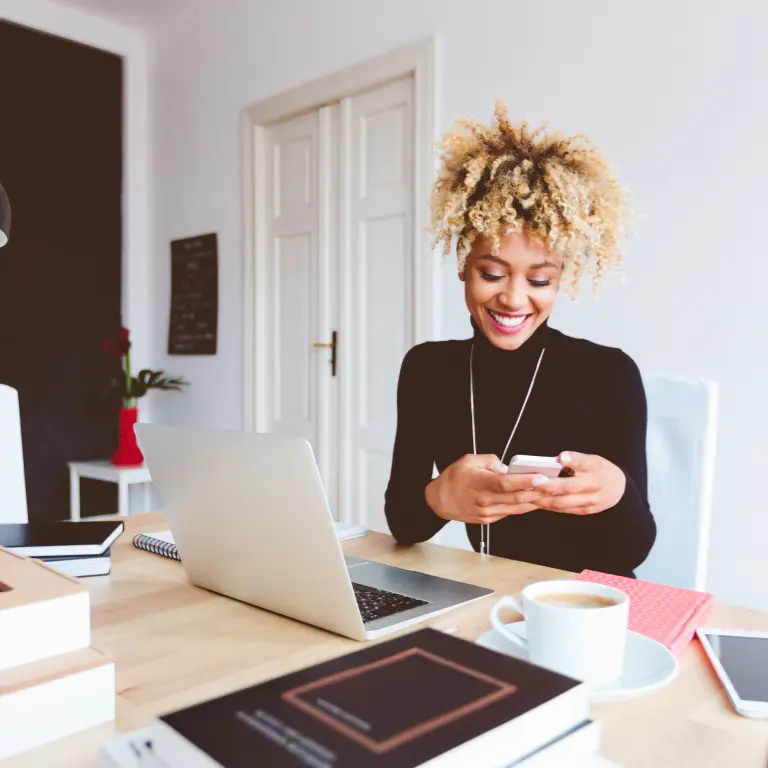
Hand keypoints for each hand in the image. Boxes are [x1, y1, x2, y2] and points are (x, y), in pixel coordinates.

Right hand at [425, 454, 545, 524]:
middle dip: (538, 492)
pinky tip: (534, 500)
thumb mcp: (469, 460)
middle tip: (555, 486)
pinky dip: (523, 506)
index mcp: (480, 484)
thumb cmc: (453, 478)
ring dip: (535, 501)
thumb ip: (491, 461)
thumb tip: (508, 468)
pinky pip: (511, 512)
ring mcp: (488, 513)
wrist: (438, 501)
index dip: (525, 481)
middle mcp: (485, 501)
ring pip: (517, 508)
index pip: (506, 483)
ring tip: (551, 494)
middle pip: (516, 498)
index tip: (541, 478)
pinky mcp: (489, 520)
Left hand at [531, 451, 626, 514]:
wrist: (619, 490)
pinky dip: (549, 506)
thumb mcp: (593, 460)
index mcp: (595, 471)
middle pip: (566, 489)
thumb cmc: (601, 471)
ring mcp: (589, 502)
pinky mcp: (584, 511)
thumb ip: (577, 459)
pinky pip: (563, 509)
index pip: (580, 466)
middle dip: (546, 487)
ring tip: (527, 494)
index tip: (551, 465)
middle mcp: (593, 488)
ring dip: (543, 500)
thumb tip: (562, 457)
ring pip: (562, 502)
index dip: (564, 467)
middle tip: (530, 483)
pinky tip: (537, 501)